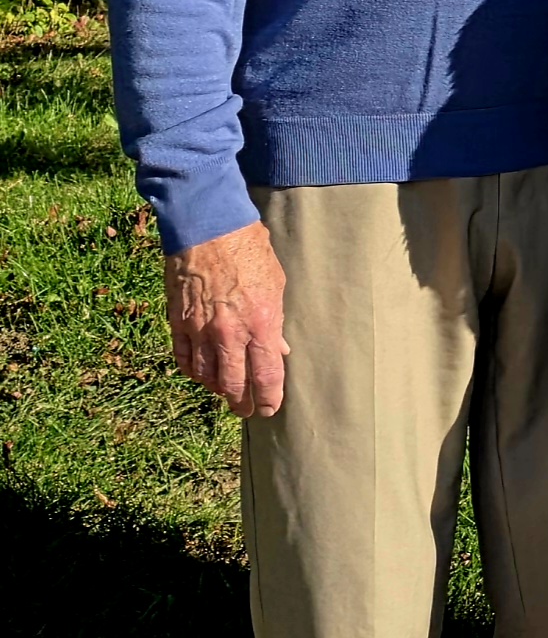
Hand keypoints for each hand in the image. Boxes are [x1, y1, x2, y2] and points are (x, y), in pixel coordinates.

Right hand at [165, 221, 288, 417]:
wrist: (208, 226)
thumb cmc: (249, 250)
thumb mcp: (276, 285)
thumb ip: (276, 322)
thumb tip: (279, 349)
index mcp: (261, 324)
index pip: (266, 377)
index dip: (269, 399)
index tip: (270, 409)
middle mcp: (229, 334)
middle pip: (234, 385)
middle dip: (242, 403)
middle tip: (246, 410)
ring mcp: (200, 330)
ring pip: (206, 377)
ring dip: (217, 389)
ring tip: (226, 392)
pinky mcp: (178, 322)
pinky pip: (184, 359)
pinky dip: (193, 371)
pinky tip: (201, 374)